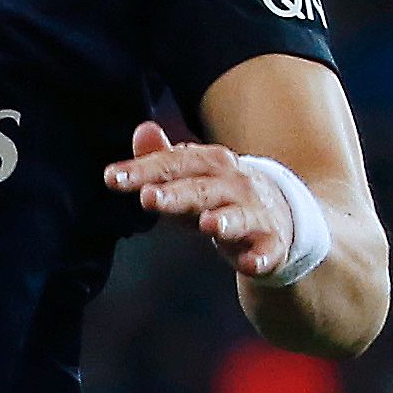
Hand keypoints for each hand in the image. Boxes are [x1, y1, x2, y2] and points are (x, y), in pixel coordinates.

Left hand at [107, 117, 295, 280]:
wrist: (280, 214)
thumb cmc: (219, 195)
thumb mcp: (189, 176)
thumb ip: (162, 159)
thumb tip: (142, 129)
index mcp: (211, 164)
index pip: (174, 163)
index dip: (143, 169)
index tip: (111, 177)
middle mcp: (235, 185)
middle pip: (202, 189)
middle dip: (176, 194)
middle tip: (148, 198)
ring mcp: (255, 214)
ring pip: (239, 217)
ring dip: (225, 220)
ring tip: (208, 223)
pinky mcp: (271, 244)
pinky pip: (267, 251)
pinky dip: (260, 257)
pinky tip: (250, 263)